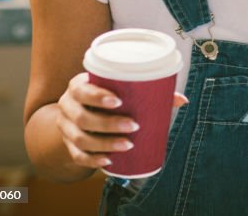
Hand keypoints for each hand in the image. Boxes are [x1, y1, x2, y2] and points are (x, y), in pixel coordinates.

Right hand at [57, 72, 188, 168]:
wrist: (82, 111)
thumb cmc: (108, 96)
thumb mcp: (121, 89)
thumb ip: (149, 92)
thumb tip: (182, 100)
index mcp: (79, 86)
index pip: (82, 90)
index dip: (97, 96)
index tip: (119, 101)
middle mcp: (68, 106)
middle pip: (82, 117)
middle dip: (108, 123)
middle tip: (134, 125)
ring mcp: (65, 127)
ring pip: (80, 138)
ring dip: (104, 144)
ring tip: (128, 145)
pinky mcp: (69, 145)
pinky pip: (77, 156)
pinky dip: (93, 160)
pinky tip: (108, 162)